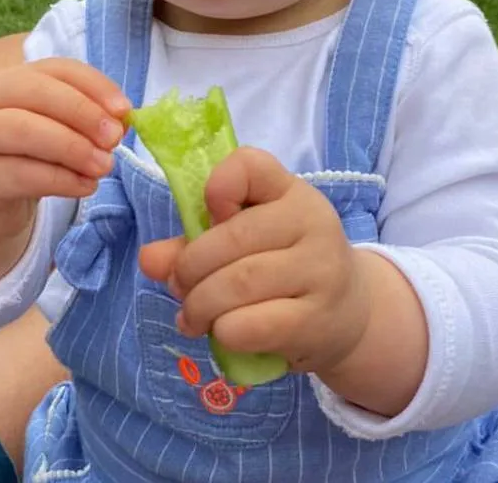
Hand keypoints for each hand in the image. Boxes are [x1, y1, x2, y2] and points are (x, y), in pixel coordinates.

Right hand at [0, 57, 130, 246]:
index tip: (124, 109)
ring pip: (25, 131)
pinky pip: (21, 174)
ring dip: (73, 148)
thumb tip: (123, 121)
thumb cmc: (26, 157)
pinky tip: (85, 185)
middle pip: (36, 92)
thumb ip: (86, 121)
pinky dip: (62, 180)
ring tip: (104, 166)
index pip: (55, 69)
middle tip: (114, 138)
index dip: (93, 85)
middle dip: (83, 113)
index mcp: (7, 79)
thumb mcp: (56, 131)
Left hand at [139, 147, 370, 375]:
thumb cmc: (286, 265)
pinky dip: (224, 331)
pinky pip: (251, 325)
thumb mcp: (246, 241)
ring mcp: (319, 271)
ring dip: (200, 305)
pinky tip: (221, 333)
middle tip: (180, 287)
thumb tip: (149, 259)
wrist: (348, 313)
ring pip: (237, 284)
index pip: (250, 165)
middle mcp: (311, 223)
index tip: (212, 214)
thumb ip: (196, 242)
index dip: (218, 186)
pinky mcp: (316, 320)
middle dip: (190, 268)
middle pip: (231, 238)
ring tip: (192, 317)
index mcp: (290, 191)